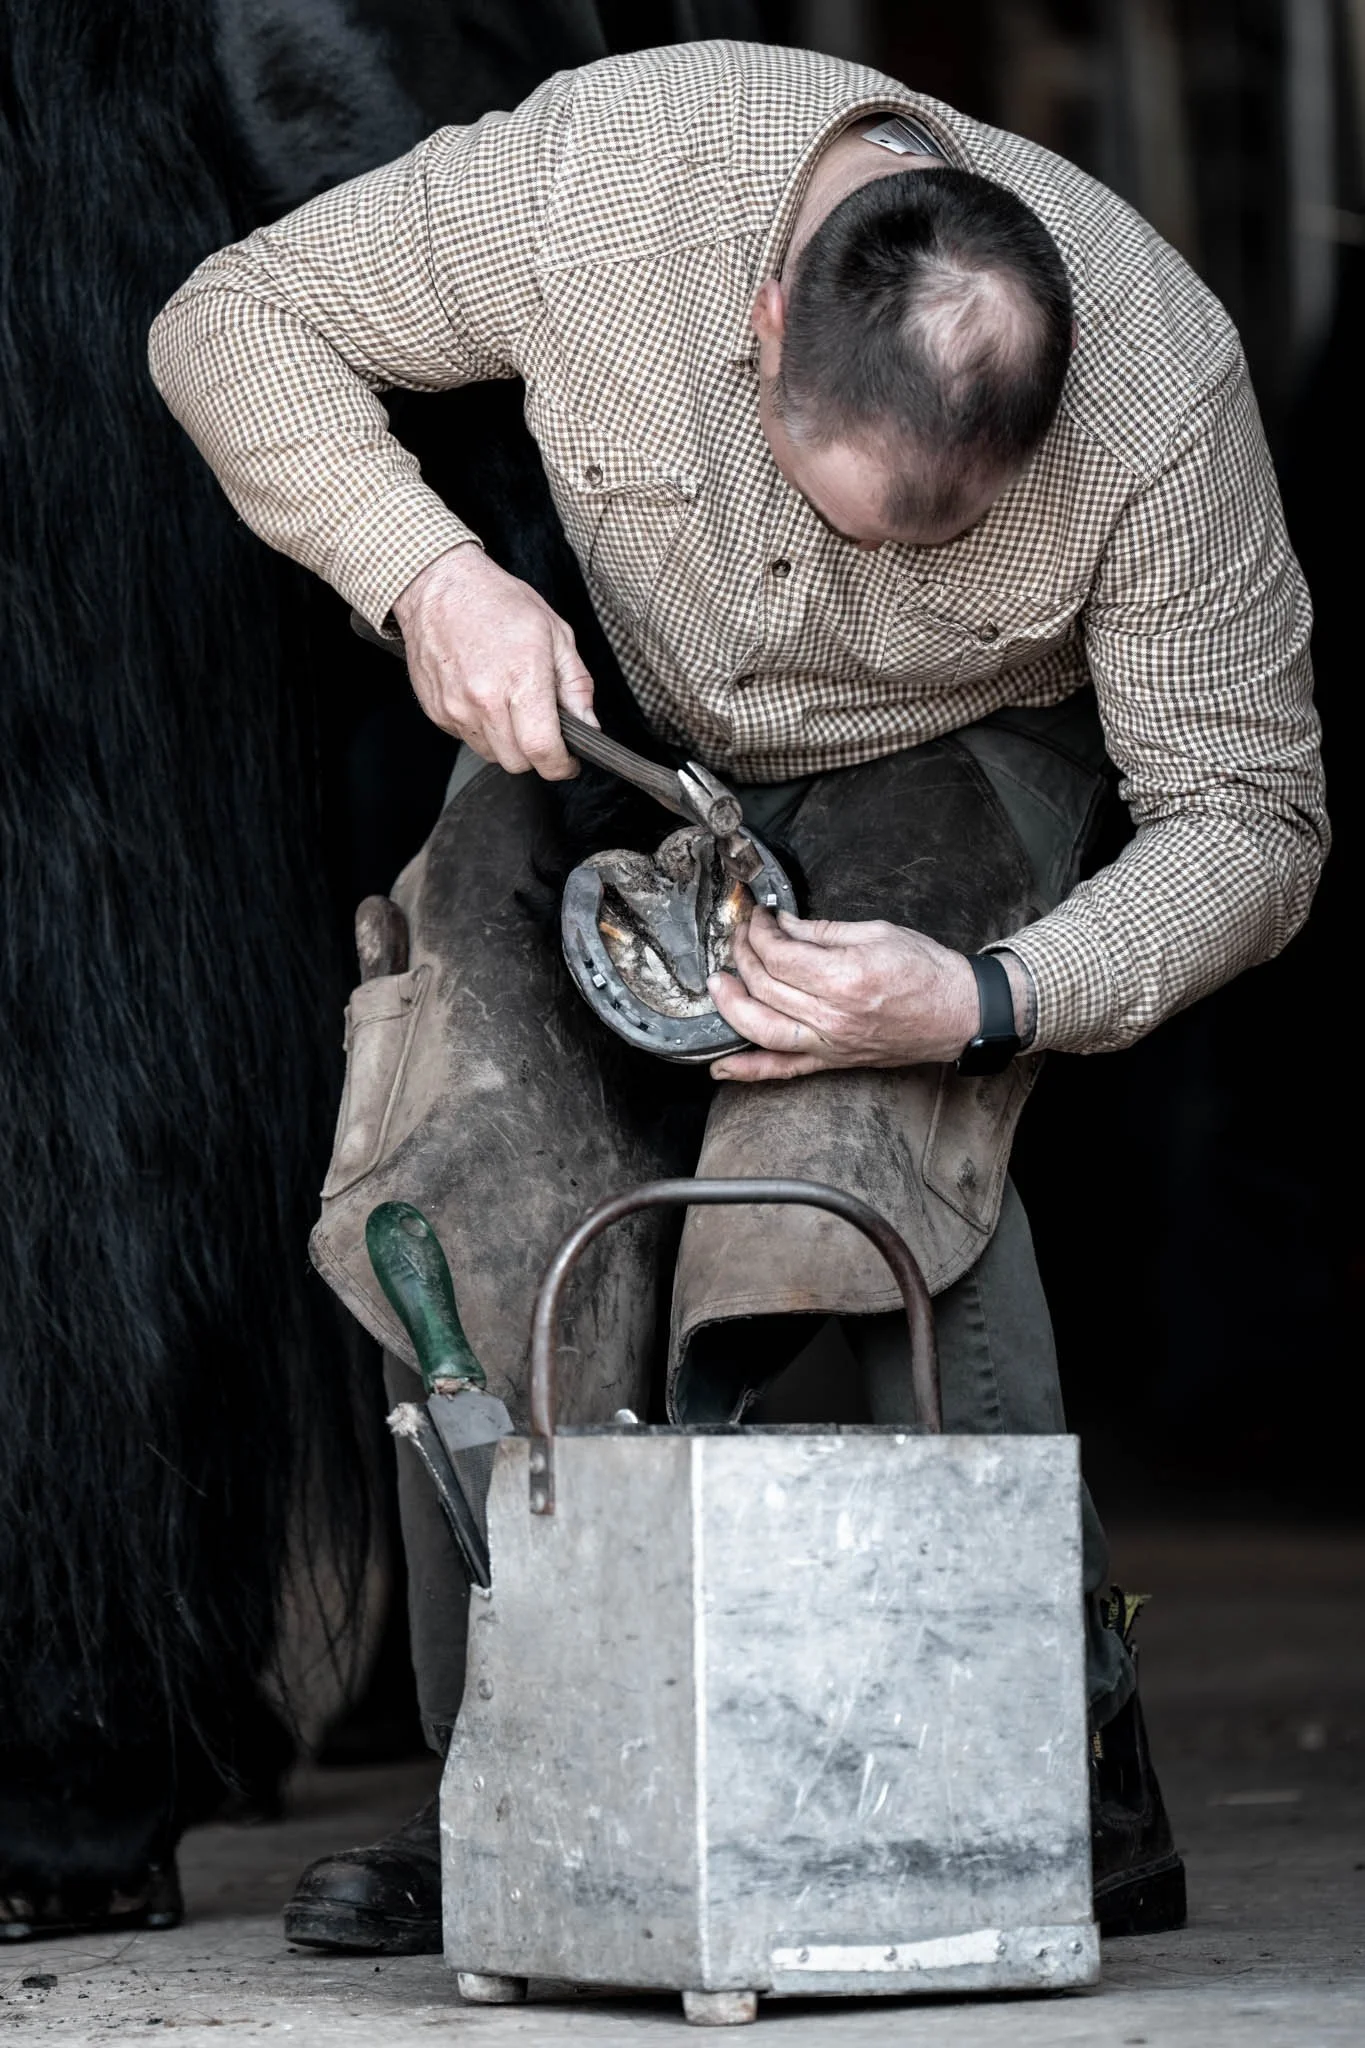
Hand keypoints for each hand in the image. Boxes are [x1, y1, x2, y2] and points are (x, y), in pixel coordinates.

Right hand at [391, 544, 594, 778]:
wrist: (439, 586)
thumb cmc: (497, 602)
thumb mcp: (555, 633)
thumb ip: (576, 685)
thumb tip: (589, 724)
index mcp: (521, 678)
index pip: (542, 750)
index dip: (561, 765)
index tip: (568, 761)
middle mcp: (485, 698)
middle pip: (517, 762)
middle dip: (536, 754)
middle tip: (541, 728)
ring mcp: (456, 707)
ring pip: (491, 755)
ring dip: (507, 743)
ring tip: (510, 705)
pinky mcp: (437, 710)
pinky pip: (467, 739)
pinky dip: (481, 729)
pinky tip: (484, 697)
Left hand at [707, 908, 981, 1080]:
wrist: (959, 1013)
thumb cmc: (927, 971)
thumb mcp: (876, 933)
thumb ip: (821, 931)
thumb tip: (782, 925)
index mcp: (845, 977)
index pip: (779, 955)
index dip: (759, 932)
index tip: (758, 917)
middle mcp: (833, 1016)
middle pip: (765, 986)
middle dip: (744, 955)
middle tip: (743, 936)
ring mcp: (830, 1043)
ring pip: (762, 1028)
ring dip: (731, 1005)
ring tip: (719, 983)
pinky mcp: (833, 1061)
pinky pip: (783, 1070)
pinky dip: (749, 1070)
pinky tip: (721, 1067)